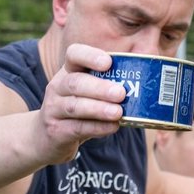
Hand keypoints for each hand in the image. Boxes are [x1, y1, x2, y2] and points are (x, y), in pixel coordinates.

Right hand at [36, 44, 124, 162]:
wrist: (45, 138)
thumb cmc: (76, 111)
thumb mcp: (87, 93)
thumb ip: (110, 83)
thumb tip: (148, 72)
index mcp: (68, 72)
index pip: (74, 55)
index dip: (90, 56)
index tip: (108, 63)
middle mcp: (57, 87)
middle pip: (75, 83)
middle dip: (99, 87)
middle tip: (121, 93)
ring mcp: (53, 110)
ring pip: (75, 106)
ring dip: (98, 108)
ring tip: (118, 112)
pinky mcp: (55, 131)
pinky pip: (77, 128)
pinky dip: (97, 127)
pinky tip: (112, 127)